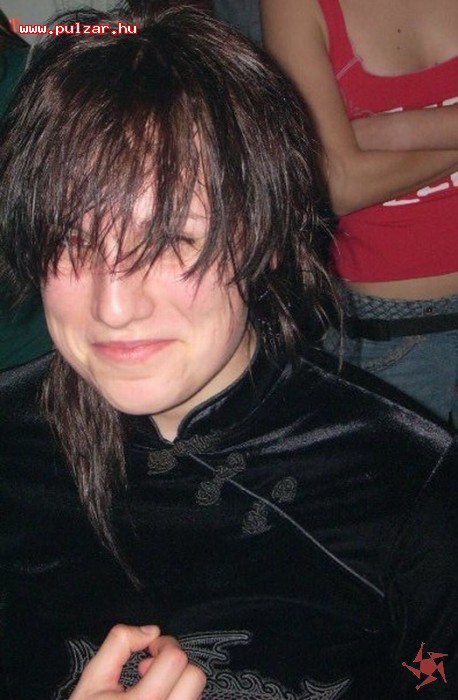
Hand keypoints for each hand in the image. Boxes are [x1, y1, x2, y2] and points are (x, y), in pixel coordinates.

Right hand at [69, 624, 205, 698]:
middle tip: (150, 671)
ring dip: (178, 684)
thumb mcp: (93, 679)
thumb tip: (152, 631)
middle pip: (194, 677)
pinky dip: (179, 698)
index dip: (163, 645)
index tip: (148, 652)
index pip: (175, 659)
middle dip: (175, 664)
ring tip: (152, 690)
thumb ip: (118, 644)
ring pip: (196, 694)